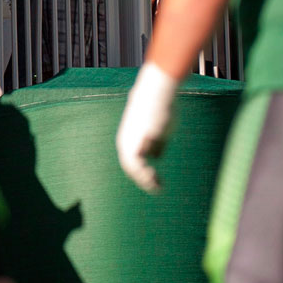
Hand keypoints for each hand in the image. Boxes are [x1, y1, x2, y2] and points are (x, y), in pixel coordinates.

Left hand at [117, 64, 179, 191]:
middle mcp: (126, 143)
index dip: (139, 175)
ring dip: (144, 181)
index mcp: (126, 140)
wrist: (154, 92)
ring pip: (134, 168)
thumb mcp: (155, 131)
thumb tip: (155, 157)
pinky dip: (146, 174)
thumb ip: (155, 144)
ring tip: (156, 188)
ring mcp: (134, 141)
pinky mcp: (143, 139)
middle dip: (142, 181)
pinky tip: (155, 180)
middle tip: (155, 190)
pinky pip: (143, 161)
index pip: (129, 163)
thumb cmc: (156, 110)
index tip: (151, 182)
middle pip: (130, 168)